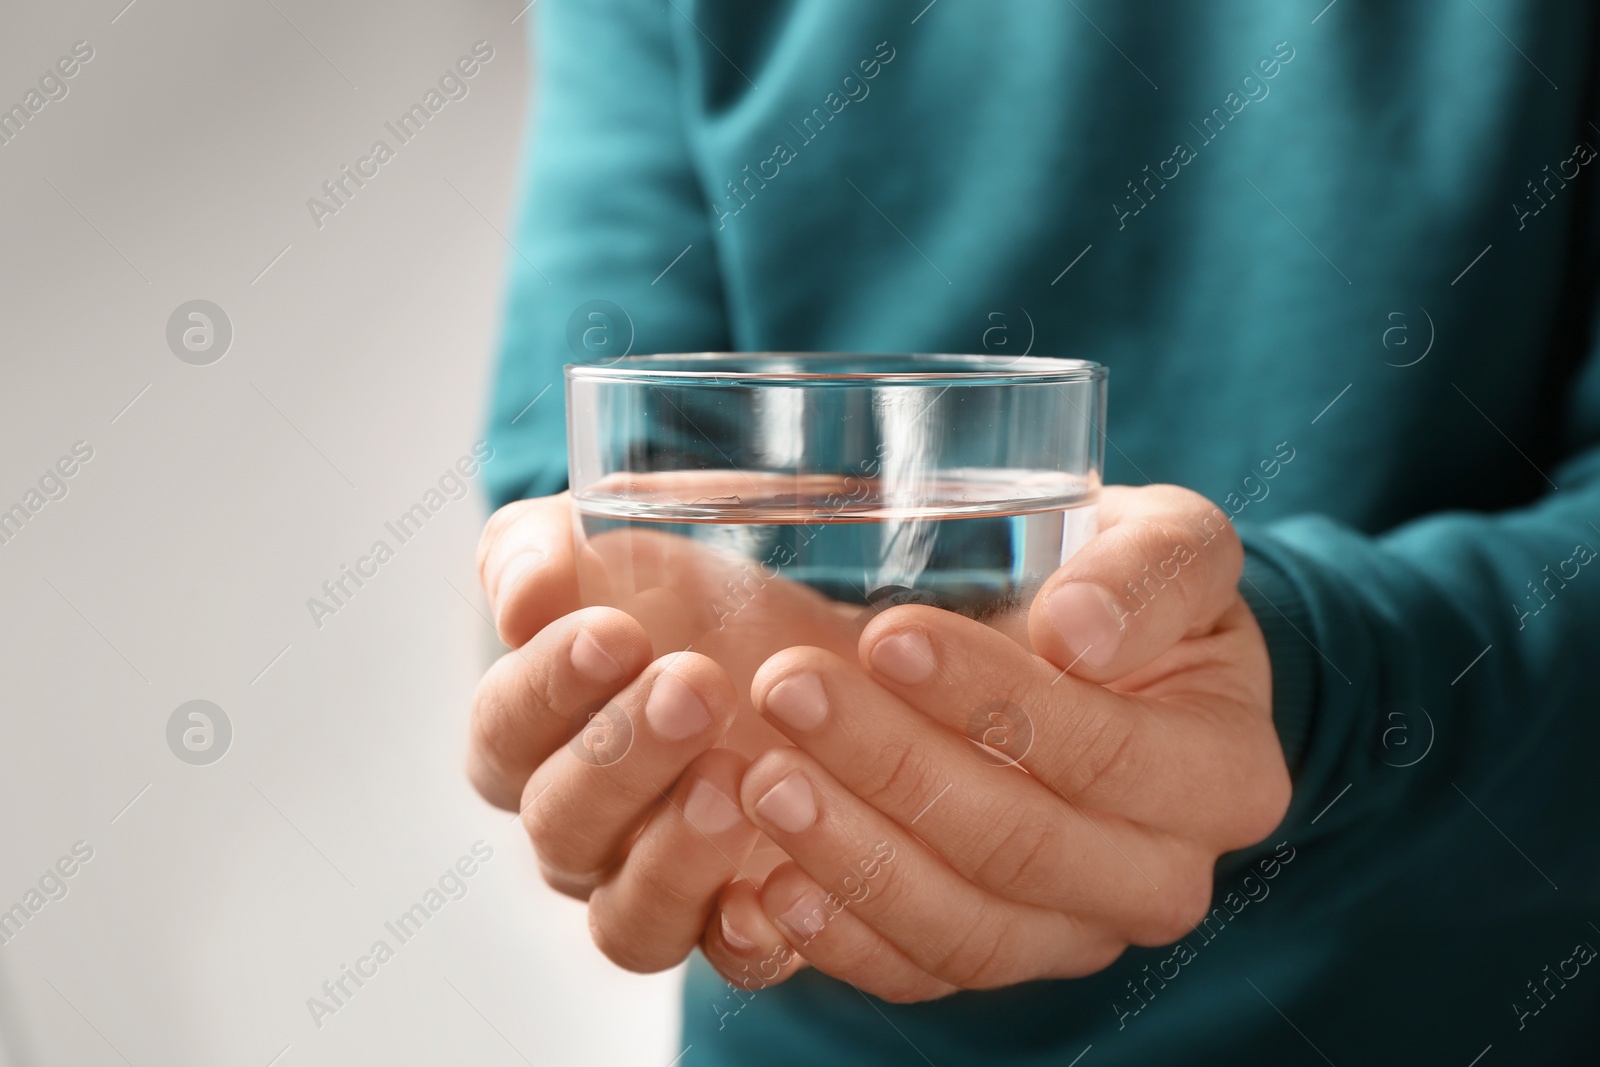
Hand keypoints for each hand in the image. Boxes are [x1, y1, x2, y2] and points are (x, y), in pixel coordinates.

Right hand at [468, 492, 762, 971]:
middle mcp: (580, 831)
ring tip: (736, 778)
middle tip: (694, 685)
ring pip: (628, 917)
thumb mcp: (616, 538)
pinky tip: (779, 889)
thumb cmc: (700, 597)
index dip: (547, 687)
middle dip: (621, 754)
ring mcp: (657, 887)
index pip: (503, 731)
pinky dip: (746, 940)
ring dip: (674, 854)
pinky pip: (728, 962)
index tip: (616, 631)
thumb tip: (520, 597)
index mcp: (533, 740)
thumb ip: (538, 551)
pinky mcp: (742, 925)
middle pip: (560, 824)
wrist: (826, 654)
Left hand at [699, 485, 1291, 1000]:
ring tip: (762, 778)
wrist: (1101, 657)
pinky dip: (840, 939)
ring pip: (966, 932)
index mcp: (1224, 777)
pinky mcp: (998, 953)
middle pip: (1021, 849)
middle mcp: (1160, 878)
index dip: (994, 702)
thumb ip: (1150, 572)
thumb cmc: (1135, 590)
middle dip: (895, 769)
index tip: (889, 635)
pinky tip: (768, 884)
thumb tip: (1079, 633)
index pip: (1106, 756)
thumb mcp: (1174, 544)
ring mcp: (1076, 932)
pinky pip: (919, 974)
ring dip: (853, 858)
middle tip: (788, 688)